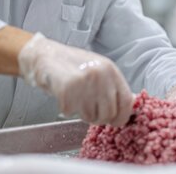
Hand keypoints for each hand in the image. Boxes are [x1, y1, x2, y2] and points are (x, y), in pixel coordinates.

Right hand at [18, 33, 133, 126]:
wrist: (46, 55)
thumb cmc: (73, 64)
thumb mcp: (99, 70)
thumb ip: (113, 87)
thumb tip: (130, 107)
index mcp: (110, 70)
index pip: (126, 102)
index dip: (122, 116)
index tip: (115, 121)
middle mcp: (100, 76)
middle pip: (108, 114)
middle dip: (98, 117)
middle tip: (88, 107)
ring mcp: (83, 83)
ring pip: (90, 117)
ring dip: (81, 112)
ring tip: (76, 97)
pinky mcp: (66, 91)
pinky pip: (71, 113)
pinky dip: (66, 108)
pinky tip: (64, 95)